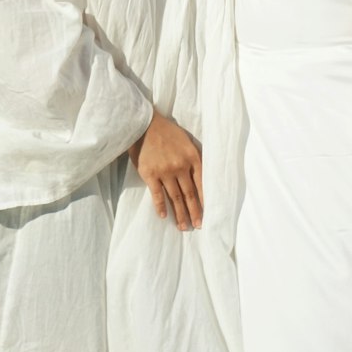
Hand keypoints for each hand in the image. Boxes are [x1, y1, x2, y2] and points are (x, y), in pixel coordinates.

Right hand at [128, 110, 202, 230]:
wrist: (144, 124)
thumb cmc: (167, 132)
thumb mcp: (187, 142)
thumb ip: (194, 158)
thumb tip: (201, 178)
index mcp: (192, 157)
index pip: (201, 184)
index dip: (204, 201)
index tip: (206, 214)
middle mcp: (180, 166)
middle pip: (189, 194)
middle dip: (194, 212)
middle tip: (197, 226)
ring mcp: (165, 172)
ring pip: (175, 197)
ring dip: (179, 214)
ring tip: (183, 227)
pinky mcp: (150, 174)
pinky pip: (157, 195)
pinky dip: (161, 207)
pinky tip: (164, 216)